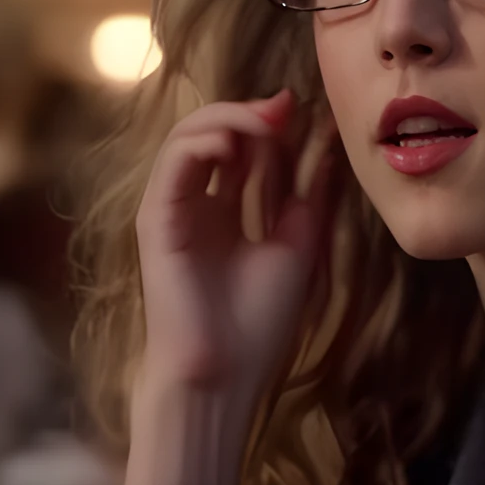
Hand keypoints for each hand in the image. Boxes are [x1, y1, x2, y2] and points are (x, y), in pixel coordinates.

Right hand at [121, 90, 338, 484]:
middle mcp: (199, 204)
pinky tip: (234, 144)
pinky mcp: (156, 220)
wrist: (226, 375)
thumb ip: (310, 194)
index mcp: (229, 211)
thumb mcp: (300, 244)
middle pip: (218, 135)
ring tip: (266, 121)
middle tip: (289, 109)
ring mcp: (175, 209)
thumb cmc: (260, 323)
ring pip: (190, 138)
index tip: (309, 112)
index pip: (248, 150)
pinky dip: (202, 143)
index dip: (275, 126)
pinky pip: (173, 164)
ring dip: (229, 119)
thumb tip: (328, 143)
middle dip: (254, 115)